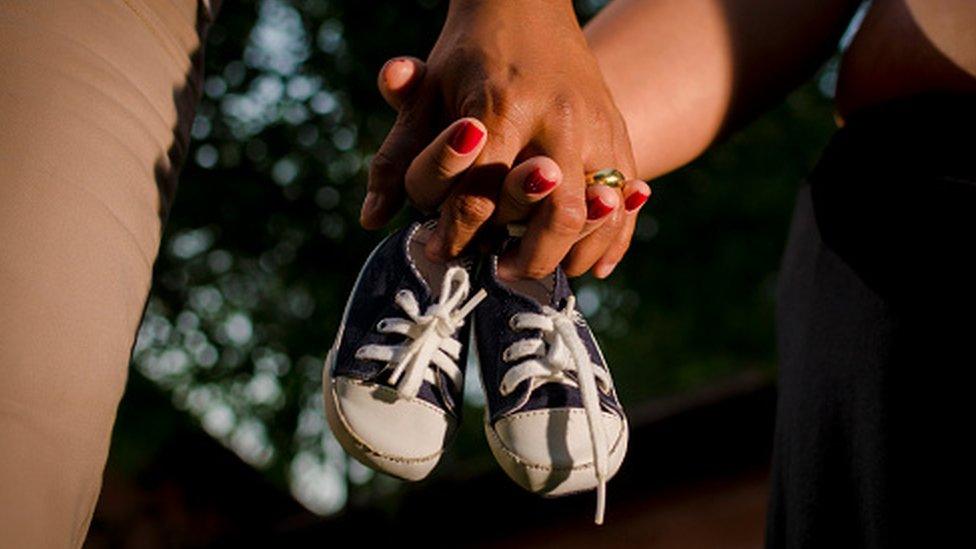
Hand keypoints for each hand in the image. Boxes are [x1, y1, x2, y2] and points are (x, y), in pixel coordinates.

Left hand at [362, 0, 649, 278]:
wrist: (527, 3)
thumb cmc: (467, 55)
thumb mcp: (426, 96)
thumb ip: (399, 157)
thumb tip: (372, 218)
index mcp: (503, 106)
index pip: (481, 195)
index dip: (455, 234)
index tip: (438, 250)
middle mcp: (558, 118)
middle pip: (553, 213)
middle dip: (523, 257)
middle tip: (495, 268)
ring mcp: (596, 127)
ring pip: (595, 215)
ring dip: (566, 255)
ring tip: (533, 266)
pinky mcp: (618, 134)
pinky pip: (624, 205)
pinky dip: (610, 241)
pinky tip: (590, 266)